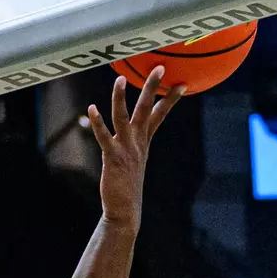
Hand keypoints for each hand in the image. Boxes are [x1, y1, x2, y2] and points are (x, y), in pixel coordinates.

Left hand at [88, 66, 184, 232]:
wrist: (125, 211)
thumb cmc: (127, 187)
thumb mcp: (135, 161)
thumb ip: (134, 146)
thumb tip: (131, 137)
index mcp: (144, 142)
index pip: (160, 115)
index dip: (170, 98)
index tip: (183, 82)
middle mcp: (137, 142)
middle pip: (147, 109)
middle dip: (153, 87)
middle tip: (160, 66)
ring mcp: (126, 149)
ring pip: (124, 117)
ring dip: (121, 97)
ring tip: (120, 79)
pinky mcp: (113, 158)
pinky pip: (104, 137)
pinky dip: (98, 122)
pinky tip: (92, 108)